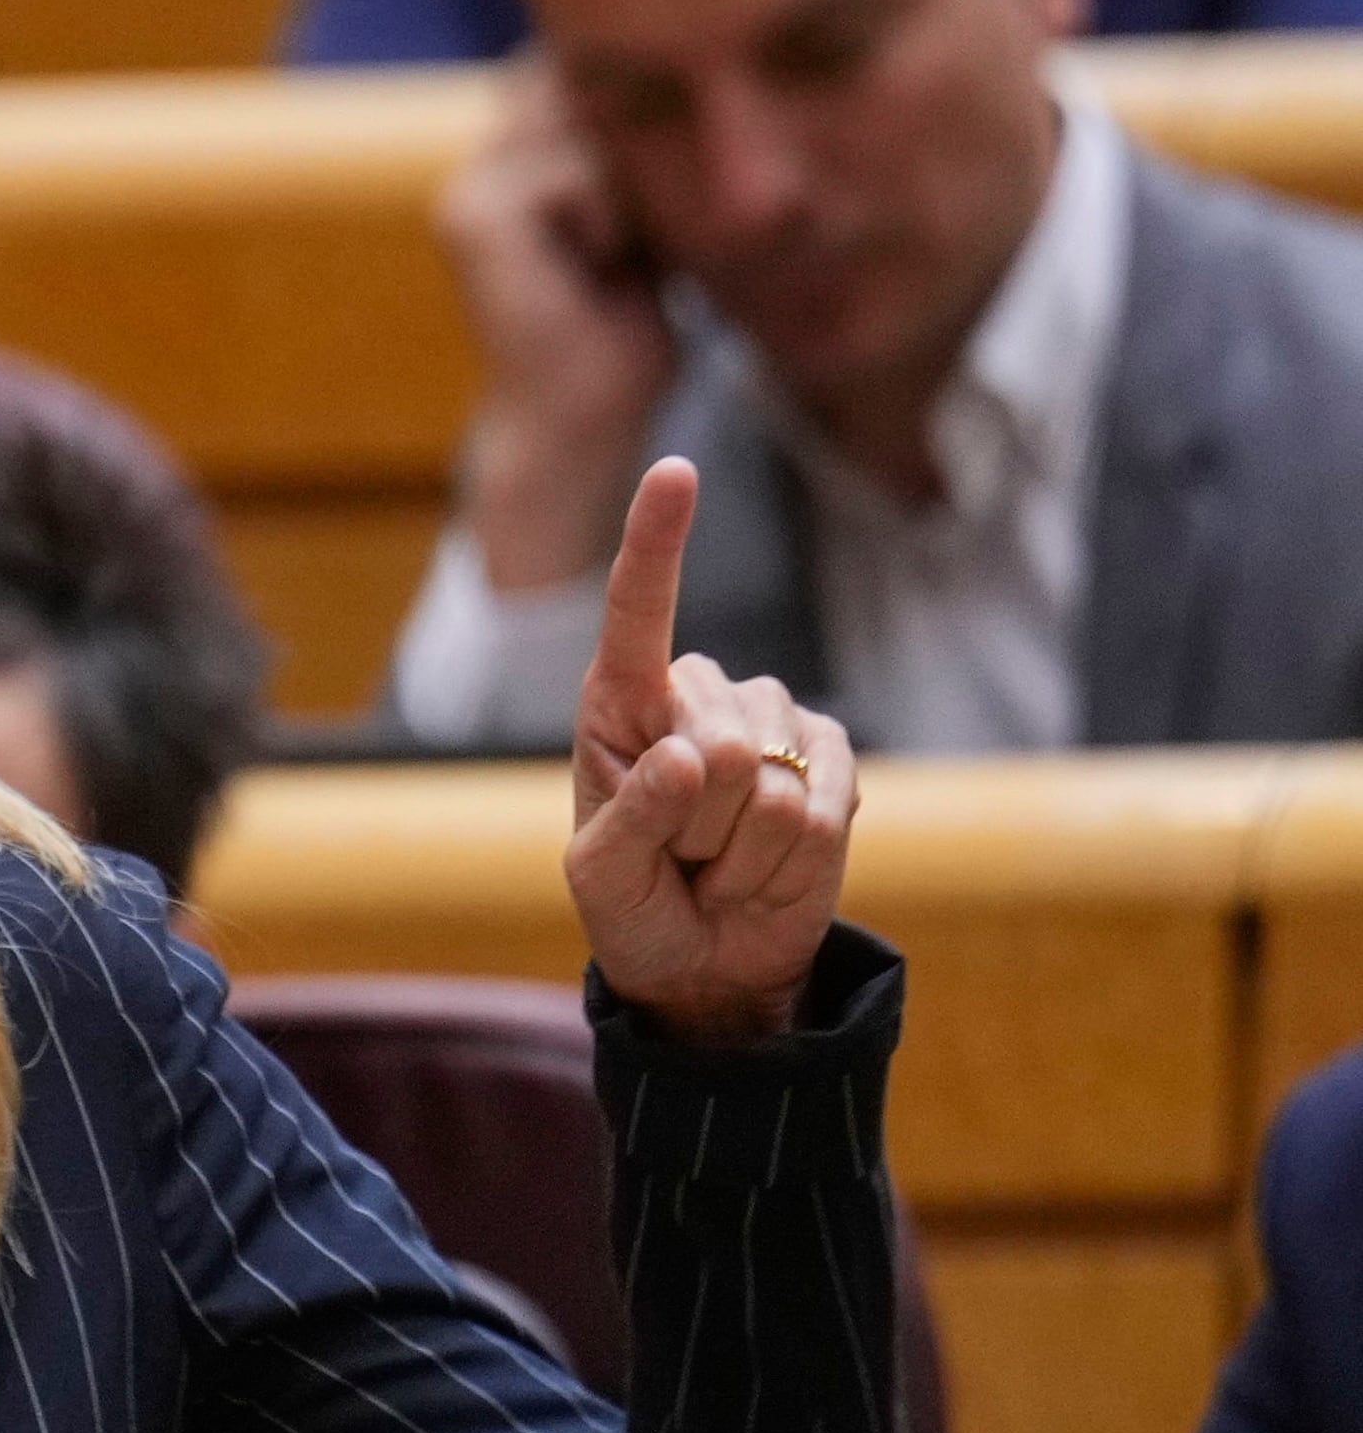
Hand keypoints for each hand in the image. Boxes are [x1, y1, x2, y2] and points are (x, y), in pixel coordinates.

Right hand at [438, 65, 682, 594]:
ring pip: (584, 122)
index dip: (634, 106)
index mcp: (511, 151)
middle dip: (630, 144)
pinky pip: (575, 172)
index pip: (574, 64)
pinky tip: (596, 267)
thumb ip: (633, 133)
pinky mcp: (473, 218)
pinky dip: (608, 218)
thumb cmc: (630, 316)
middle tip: (630, 233)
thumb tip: (679, 65)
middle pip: (582, 81)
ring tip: (613, 250)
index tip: (643, 202)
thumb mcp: (644, 200)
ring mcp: (466, 187)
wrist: (589, 413)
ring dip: (623, 185)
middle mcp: (479, 160)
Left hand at [564, 462, 851, 1050]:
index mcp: (620, 706)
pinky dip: (791, 857)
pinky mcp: (832, 758)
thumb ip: (629, 819)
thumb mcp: (600, 878)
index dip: (656, 542)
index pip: (636, 614)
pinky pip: (825, 804)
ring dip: (739, 849)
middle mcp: (698, 696)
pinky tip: (765, 866)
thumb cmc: (633, 907)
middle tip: (678, 858)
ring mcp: (772, 721)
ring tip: (714, 864)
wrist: (707, 961)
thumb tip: (690, 752)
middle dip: (693, 824)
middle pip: (714, 740)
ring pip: (770, 781)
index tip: (676, 471)